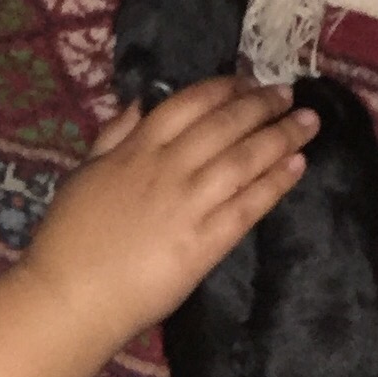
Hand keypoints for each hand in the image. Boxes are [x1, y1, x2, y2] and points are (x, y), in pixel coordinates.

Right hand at [21, 77, 318, 345]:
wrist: (70, 295)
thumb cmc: (68, 238)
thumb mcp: (83, 173)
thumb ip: (113, 136)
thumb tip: (141, 103)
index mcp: (136, 149)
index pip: (189, 103)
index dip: (225, 89)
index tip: (248, 81)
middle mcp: (168, 168)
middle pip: (226, 125)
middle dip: (263, 105)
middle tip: (289, 94)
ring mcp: (189, 205)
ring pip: (245, 159)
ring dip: (281, 136)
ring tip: (308, 123)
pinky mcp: (205, 243)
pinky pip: (248, 206)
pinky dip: (276, 182)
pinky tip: (297, 166)